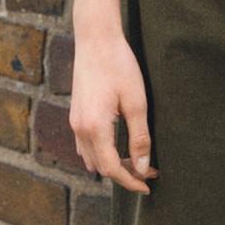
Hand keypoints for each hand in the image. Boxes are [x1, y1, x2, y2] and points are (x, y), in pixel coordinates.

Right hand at [69, 23, 158, 194]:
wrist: (95, 39)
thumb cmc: (119, 66)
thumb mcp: (136, 103)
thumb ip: (139, 138)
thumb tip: (142, 167)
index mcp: (94, 128)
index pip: (111, 168)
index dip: (130, 181)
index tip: (148, 186)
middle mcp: (79, 129)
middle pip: (100, 167)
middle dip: (124, 174)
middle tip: (149, 172)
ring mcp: (74, 121)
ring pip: (91, 157)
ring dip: (112, 165)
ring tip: (136, 162)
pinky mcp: (75, 114)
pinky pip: (85, 145)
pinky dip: (101, 153)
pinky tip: (117, 148)